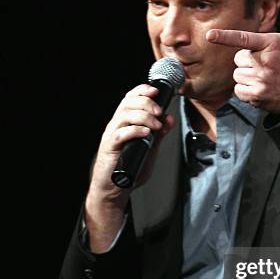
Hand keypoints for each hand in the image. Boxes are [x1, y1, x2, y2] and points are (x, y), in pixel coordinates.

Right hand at [90, 84, 175, 198]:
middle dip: (147, 103)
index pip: (130, 98)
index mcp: (125, 122)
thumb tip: (169, 119)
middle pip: (128, 103)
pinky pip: (121, 134)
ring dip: (144, 116)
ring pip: (124, 115)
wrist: (115, 188)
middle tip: (159, 112)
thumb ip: (159, 134)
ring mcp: (112, 135)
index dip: (142, 90)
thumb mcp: (150, 147)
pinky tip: (146, 133)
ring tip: (156, 125)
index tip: (156, 91)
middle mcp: (117, 125)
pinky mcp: (110, 147)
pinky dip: (135, 130)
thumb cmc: (130, 167)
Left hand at [206, 0, 279, 113]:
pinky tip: (259, 89)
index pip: (244, 39)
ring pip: (237, 75)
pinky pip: (238, 90)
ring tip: (263, 77)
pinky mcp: (257, 95)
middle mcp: (264, 61)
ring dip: (246, 77)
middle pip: (238, 59)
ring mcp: (260, 79)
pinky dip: (245, 91)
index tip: (210, 35)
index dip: (225, 37)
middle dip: (247, 61)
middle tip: (264, 65)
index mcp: (271, 44)